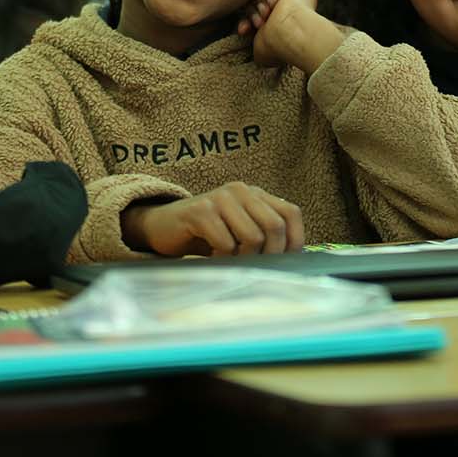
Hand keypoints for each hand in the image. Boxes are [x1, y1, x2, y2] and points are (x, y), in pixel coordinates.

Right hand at [120, 182, 304, 256]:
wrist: (163, 228)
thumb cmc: (207, 235)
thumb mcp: (241, 232)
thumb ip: (265, 236)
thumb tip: (294, 261)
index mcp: (255, 194)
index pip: (291, 213)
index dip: (293, 241)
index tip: (282, 263)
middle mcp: (241, 190)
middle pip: (274, 226)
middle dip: (268, 255)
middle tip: (251, 266)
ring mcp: (220, 197)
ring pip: (253, 237)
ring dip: (242, 258)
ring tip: (228, 260)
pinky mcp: (200, 210)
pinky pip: (226, 243)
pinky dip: (222, 258)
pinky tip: (211, 257)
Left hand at [238, 0, 341, 72]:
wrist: (289, 36)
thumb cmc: (277, 45)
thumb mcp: (258, 40)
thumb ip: (251, 30)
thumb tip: (242, 28)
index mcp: (285, 22)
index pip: (258, 12)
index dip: (248, 19)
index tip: (243, 30)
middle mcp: (293, 7)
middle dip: (252, 11)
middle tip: (257, 23)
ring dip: (259, 3)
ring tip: (266, 16)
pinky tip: (276, 2)